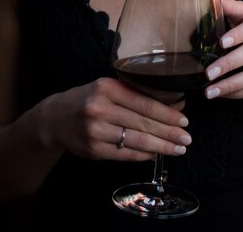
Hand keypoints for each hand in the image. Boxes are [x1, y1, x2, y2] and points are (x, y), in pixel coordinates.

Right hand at [42, 77, 191, 161]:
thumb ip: (138, 93)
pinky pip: (124, 154)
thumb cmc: (89, 98)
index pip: (144, 102)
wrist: (55, 118)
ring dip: (161, 146)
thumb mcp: (109, 88)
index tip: (184, 119)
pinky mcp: (93, 150)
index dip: (166, 113)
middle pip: (142, 123)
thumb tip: (174, 102)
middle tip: (187, 138)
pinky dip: (143, 154)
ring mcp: (95, 131)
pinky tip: (156, 153)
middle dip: (169, 132)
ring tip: (178, 148)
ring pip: (135, 140)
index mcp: (107, 88)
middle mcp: (100, 109)